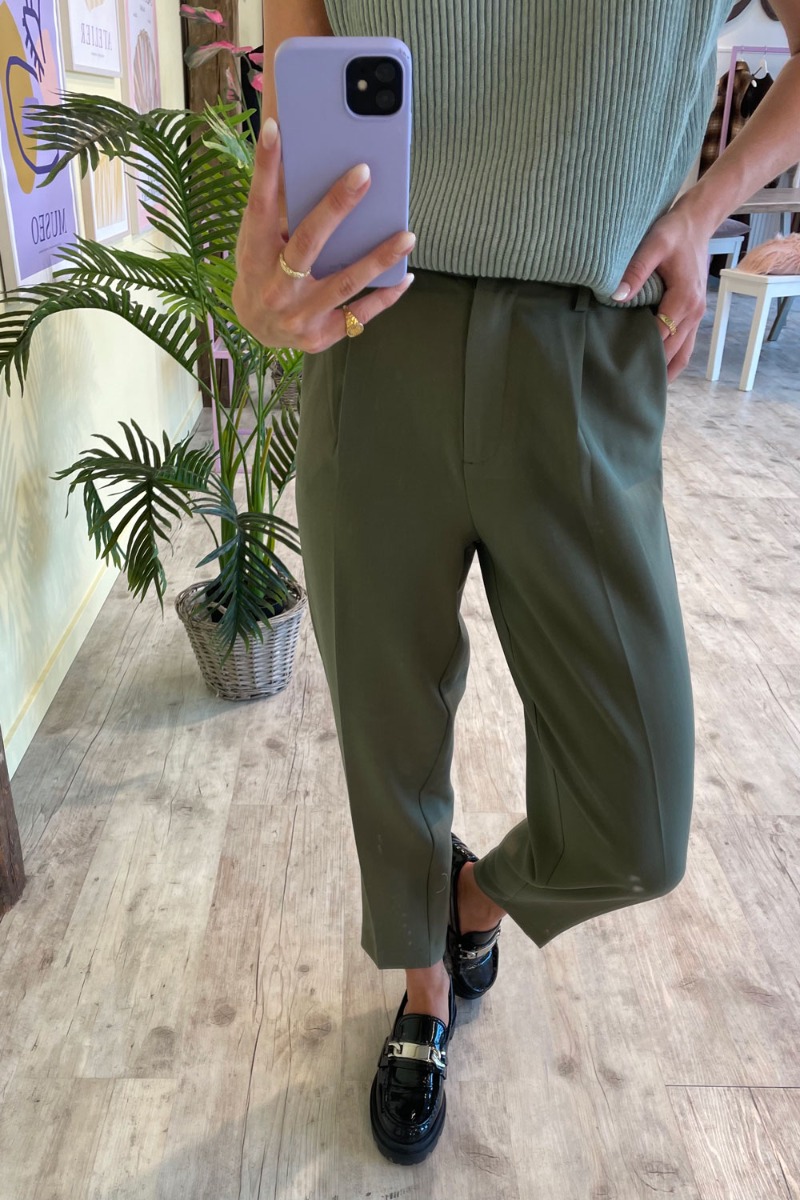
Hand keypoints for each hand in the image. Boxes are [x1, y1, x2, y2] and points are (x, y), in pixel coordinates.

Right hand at [232, 117, 415, 351]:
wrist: (255, 328)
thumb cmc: (262, 271)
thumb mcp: (257, 242)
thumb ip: (278, 213)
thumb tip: (307, 165)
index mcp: (255, 254)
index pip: (259, 205)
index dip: (265, 168)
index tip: (275, 130)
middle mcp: (275, 286)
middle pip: (308, 242)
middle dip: (337, 207)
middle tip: (364, 174)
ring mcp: (298, 314)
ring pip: (344, 283)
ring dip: (378, 258)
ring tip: (407, 236)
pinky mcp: (319, 336)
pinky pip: (359, 315)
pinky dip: (384, 297)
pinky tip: (405, 277)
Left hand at [611, 201, 711, 382]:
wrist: (697, 222)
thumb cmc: (673, 231)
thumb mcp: (653, 244)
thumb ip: (636, 271)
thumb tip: (618, 296)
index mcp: (684, 300)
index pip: (660, 337)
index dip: (641, 353)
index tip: (619, 369)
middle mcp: (694, 313)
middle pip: (672, 352)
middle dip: (651, 369)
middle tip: (624, 387)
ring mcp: (696, 316)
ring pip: (682, 355)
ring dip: (664, 371)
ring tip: (640, 388)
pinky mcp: (693, 315)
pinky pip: (685, 346)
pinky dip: (671, 361)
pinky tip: (654, 371)